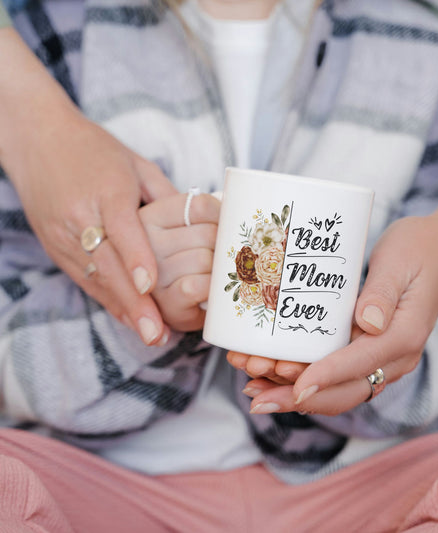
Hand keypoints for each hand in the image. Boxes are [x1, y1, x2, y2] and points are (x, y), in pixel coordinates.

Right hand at [6, 111, 176, 345]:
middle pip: (107, 263)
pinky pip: (84, 278)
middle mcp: (80, 216)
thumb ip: (165, 196)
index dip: (136, 258)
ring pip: (95, 278)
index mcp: (105, 190)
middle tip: (155, 331)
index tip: (150, 285)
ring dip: (122, 308)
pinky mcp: (55, 247)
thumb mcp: (135, 164)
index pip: (122, 229)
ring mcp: (64, 234)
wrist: (36, 138)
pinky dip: (108, 299)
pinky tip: (128, 318)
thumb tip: (196, 226)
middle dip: (132, 301)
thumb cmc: (95, 148)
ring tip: (148, 334)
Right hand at [140, 192, 220, 330]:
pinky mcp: (164, 300)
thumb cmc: (183, 260)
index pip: (200, 205)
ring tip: (212, 274)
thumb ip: (201, 210)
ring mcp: (151, 272)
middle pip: (208, 233)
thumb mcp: (183, 226)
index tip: (225, 227)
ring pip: (206, 259)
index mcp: (150, 215)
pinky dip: (212, 288)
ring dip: (218, 269)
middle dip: (222, 247)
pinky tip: (209, 290)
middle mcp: (144, 241)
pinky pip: (200, 285)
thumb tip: (238, 203)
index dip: (222, 217)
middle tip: (219, 257)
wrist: (168, 309)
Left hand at [227, 169, 437, 415]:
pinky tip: (274, 375)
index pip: (360, 364)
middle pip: (345, 391)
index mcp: (404, 336)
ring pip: (338, 390)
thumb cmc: (419, 249)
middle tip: (257, 398)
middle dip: (299, 398)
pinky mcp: (369, 350)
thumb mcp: (400, 262)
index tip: (294, 384)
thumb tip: (367, 324)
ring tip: (254, 390)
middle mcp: (395, 357)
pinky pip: (337, 376)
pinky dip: (305, 380)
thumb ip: (382, 293)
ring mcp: (382, 357)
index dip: (326, 376)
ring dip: (296, 394)